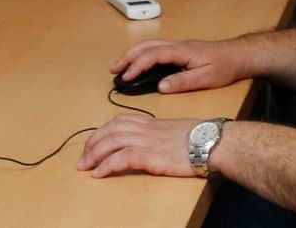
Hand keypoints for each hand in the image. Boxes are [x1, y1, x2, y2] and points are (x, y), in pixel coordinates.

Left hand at [77, 112, 201, 177]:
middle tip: (83, 159)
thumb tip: (154, 145)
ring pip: (111, 141)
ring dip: (94, 155)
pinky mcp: (150, 155)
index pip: (120, 121)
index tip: (95, 142)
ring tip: (85, 167)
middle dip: (92, 143)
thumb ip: (162, 135)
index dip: (103, 130)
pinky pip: (121, 158)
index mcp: (152, 122)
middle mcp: (146, 128)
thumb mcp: (177, 132)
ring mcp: (147, 141)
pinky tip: (99, 174)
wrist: (213, 142)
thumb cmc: (201, 138)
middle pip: (110, 130)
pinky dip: (106, 166)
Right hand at [112, 38, 245, 92]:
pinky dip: (143, 55)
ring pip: (150, 45)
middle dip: (128, 57)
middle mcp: (177, 45)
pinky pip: (156, 49)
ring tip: (120, 67)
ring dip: (133, 54)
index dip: (136, 66)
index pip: (152, 55)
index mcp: (181, 51)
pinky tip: (140, 64)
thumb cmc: (225, 66)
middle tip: (113, 70)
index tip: (125, 78)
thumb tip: (160, 86)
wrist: (239, 55)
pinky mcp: (181, 50)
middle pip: (146, 46)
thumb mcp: (206, 78)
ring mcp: (178, 46)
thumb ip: (183, 82)